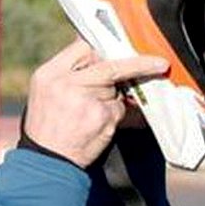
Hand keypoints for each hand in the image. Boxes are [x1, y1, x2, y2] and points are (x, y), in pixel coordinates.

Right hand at [23, 40, 168, 167]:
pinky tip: (97, 127)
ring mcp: (86, 99)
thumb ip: (68, 71)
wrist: (47, 162)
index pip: (83, 47)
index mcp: (50, 74)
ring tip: (89, 116)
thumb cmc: (46, 127)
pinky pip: (120, 110)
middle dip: (138, 64)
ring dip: (113, 99)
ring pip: (116, 89)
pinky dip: (115, 117)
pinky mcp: (102, 117)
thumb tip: (96, 51)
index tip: (124, 43)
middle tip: (160, 64)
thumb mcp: (44, 92)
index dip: (104, 47)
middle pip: (109, 65)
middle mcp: (66, 83)